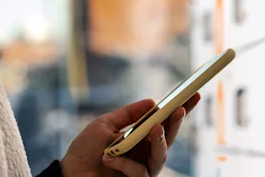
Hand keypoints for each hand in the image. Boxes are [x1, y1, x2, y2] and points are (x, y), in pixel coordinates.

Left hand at [60, 94, 198, 176]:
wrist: (70, 173)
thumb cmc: (86, 149)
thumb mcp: (104, 125)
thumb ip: (128, 115)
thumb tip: (152, 101)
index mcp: (139, 136)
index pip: (163, 122)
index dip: (179, 110)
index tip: (193, 95)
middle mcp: (144, 152)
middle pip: (168, 138)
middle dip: (176, 123)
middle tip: (179, 109)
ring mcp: (142, 168)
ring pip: (160, 157)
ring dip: (159, 141)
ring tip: (155, 128)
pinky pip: (139, 172)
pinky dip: (124, 162)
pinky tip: (109, 157)